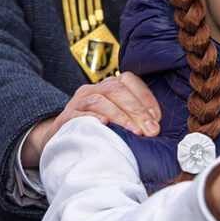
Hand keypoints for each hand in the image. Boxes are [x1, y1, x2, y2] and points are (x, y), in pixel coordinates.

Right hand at [20, 72, 161, 167]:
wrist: (62, 140)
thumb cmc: (97, 129)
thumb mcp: (116, 118)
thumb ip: (133, 117)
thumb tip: (156, 126)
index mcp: (108, 86)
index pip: (128, 80)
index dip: (144, 96)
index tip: (157, 117)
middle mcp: (93, 89)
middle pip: (115, 89)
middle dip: (137, 110)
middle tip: (151, 130)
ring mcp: (77, 102)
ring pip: (99, 100)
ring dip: (120, 116)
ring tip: (134, 132)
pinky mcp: (65, 117)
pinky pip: (78, 114)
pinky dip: (92, 118)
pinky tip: (105, 125)